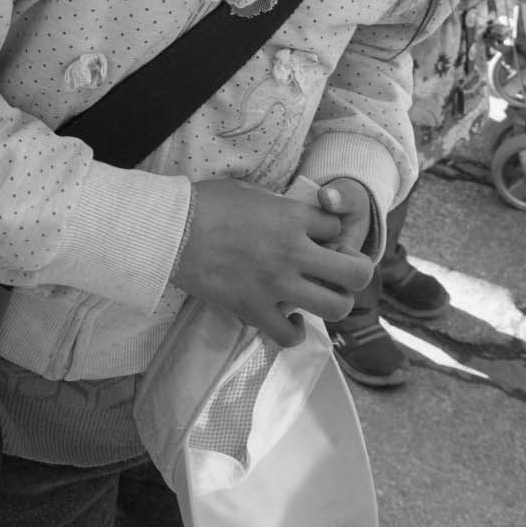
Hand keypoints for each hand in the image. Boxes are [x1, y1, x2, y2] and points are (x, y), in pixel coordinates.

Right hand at [172, 179, 374, 344]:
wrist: (170, 232)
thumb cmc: (204, 203)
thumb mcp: (249, 191)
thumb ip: (278, 206)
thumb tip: (290, 215)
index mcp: (292, 218)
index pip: (339, 226)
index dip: (333, 230)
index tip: (321, 235)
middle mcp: (293, 253)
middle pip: (355, 272)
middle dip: (354, 271)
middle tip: (338, 270)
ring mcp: (276, 286)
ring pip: (334, 307)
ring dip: (332, 302)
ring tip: (318, 296)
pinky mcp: (254, 311)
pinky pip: (290, 335)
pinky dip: (294, 331)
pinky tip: (289, 317)